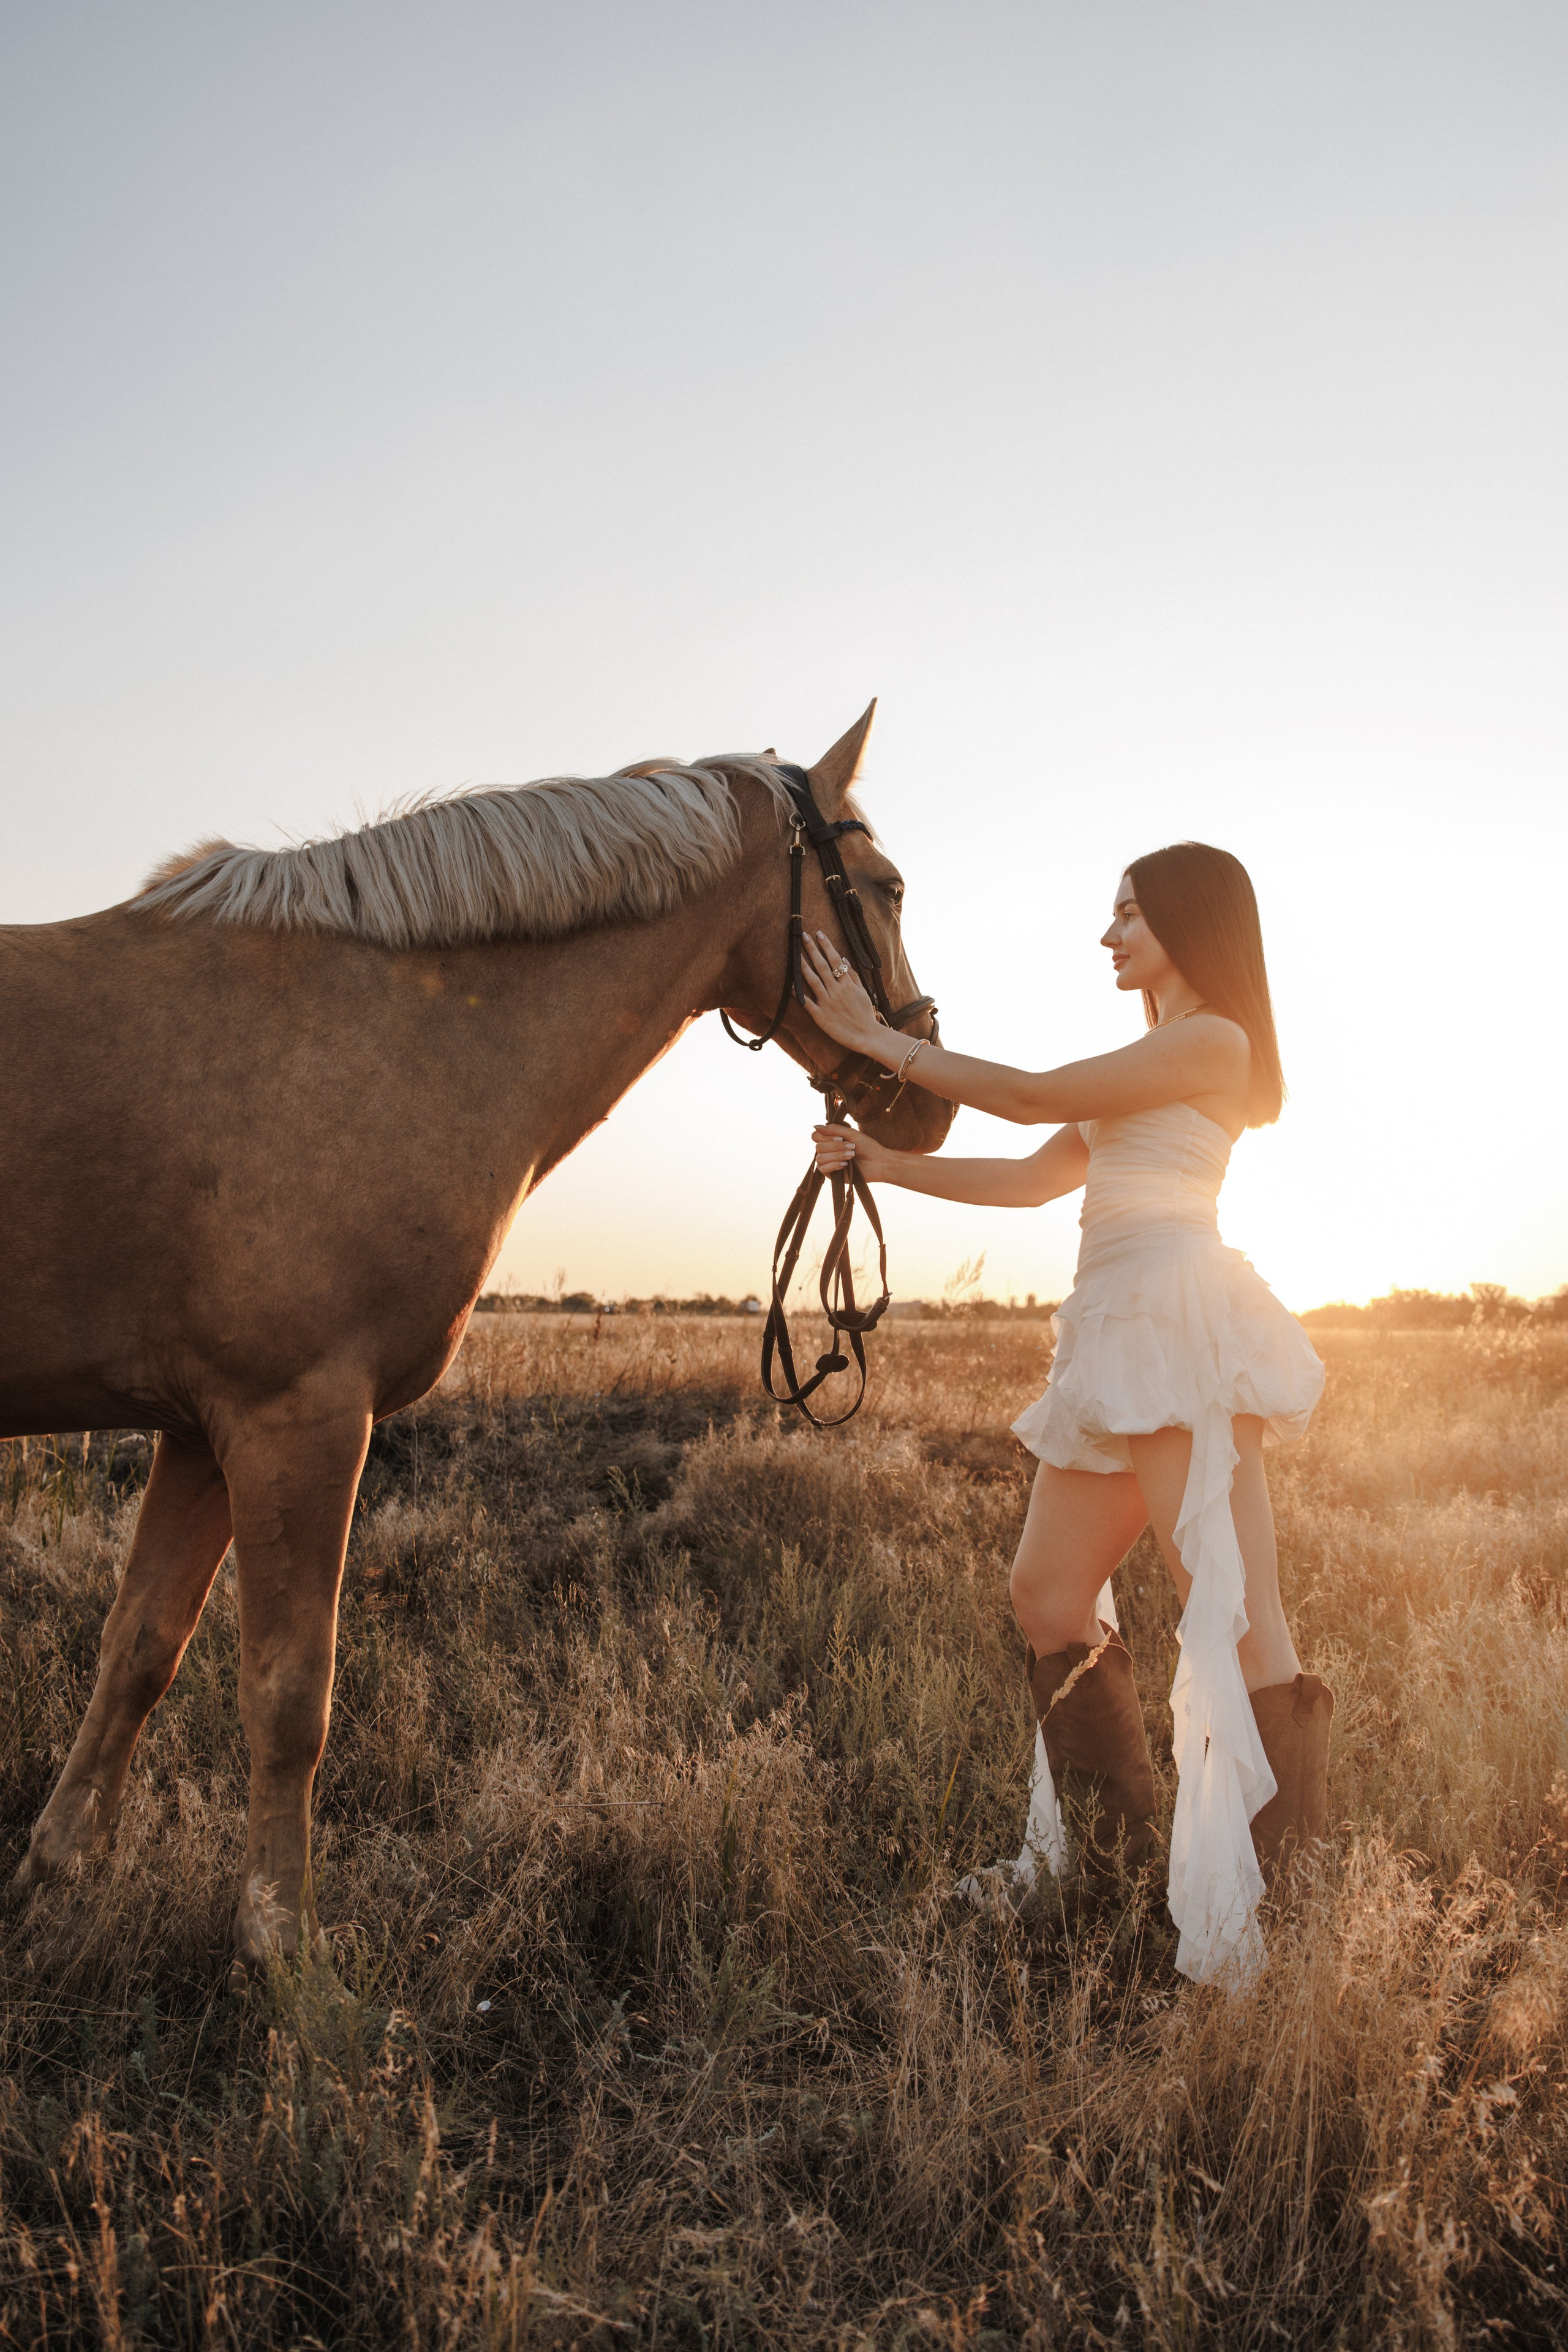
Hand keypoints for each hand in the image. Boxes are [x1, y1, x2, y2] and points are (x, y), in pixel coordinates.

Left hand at [801, 931, 886, 1055]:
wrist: (866, 1036)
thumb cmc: (865, 1014)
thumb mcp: (863, 992)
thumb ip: (853, 975)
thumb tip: (844, 958)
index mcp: (847, 984)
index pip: (835, 960)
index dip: (826, 946)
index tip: (819, 934)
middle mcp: (836, 991)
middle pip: (822, 966)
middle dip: (812, 950)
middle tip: (804, 936)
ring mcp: (827, 1003)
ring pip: (813, 981)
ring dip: (803, 966)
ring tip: (795, 954)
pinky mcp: (820, 1016)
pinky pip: (807, 1003)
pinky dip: (799, 994)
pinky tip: (791, 984)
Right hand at [812, 1122, 893, 1181]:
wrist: (878, 1162)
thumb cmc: (867, 1147)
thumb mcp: (851, 1133)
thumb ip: (834, 1129)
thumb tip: (816, 1126)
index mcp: (831, 1140)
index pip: (815, 1136)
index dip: (825, 1136)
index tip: (841, 1137)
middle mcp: (828, 1151)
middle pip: (818, 1147)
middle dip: (836, 1146)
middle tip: (852, 1147)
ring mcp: (829, 1163)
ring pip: (820, 1158)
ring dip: (837, 1155)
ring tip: (851, 1156)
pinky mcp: (831, 1175)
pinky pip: (823, 1169)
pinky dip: (834, 1165)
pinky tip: (845, 1165)